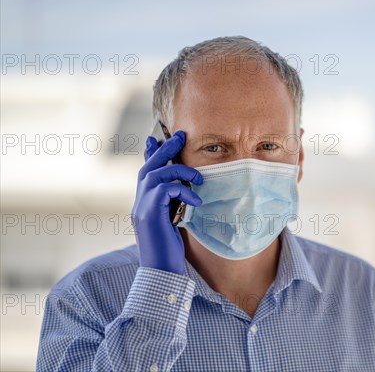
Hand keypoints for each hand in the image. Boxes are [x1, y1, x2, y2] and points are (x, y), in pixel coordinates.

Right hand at [131, 131, 202, 274]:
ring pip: (155, 174)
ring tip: (200, 179)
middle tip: (181, 136)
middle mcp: (138, 203)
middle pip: (148, 167)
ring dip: (180, 170)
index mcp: (144, 204)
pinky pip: (166, 189)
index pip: (145, 173)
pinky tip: (198, 201)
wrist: (161, 273)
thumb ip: (173, 207)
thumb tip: (185, 193)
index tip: (156, 138)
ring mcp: (141, 208)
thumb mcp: (172, 223)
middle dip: (165, 149)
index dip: (150, 154)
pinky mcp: (149, 214)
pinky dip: (184, 191)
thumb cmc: (170, 252)